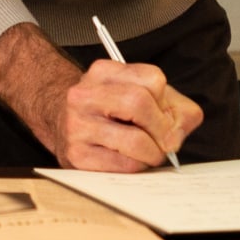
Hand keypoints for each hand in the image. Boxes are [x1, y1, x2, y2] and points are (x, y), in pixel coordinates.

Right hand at [0, 23, 202, 171]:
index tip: (164, 115)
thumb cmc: (107, 109)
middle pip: (140, 104)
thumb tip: (180, 130)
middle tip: (166, 141)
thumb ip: (172, 106)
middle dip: (162, 128)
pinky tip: (131, 161)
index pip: (152, 79)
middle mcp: (84, 95)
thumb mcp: (136, 92)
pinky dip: (137, 167)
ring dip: (153, 153)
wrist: (58, 121)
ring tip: (151, 154)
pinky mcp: (76, 156)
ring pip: (135, 140)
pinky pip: (123, 166)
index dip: (166, 101)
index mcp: (103, 72)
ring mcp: (76, 125)